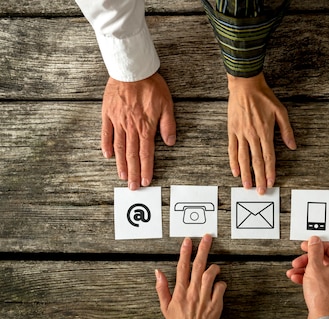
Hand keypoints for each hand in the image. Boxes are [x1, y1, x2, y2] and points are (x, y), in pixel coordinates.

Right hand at [101, 72, 175, 189]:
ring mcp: (117, 121)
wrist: (131, 69)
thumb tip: (170, 142)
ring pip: (119, 147)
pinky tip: (108, 156)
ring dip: (121, 164)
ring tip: (121, 176)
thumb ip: (168, 125)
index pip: (146, 153)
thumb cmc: (151, 85)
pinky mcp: (108, 113)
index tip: (145, 180)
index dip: (146, 169)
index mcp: (145, 126)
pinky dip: (106, 145)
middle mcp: (130, 127)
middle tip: (132, 187)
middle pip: (132, 154)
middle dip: (132, 172)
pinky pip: (106, 133)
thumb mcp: (167, 104)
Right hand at [155, 235, 226, 318]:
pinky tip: (218, 285)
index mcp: (180, 292)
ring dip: (214, 267)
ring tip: (214, 266)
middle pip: (198, 266)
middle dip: (202, 249)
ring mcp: (205, 298)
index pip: (182, 267)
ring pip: (211, 275)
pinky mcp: (216, 304)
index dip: (185, 252)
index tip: (188, 240)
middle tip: (207, 237)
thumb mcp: (165, 307)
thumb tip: (157, 272)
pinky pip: (221, 288)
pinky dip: (221, 283)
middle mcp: (192, 293)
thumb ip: (162, 288)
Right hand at [227, 73, 295, 194]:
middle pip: (256, 161)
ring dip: (245, 174)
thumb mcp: (280, 111)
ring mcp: (241, 134)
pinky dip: (233, 162)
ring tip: (247, 186)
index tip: (271, 182)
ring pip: (243, 158)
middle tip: (260, 191)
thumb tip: (293, 146)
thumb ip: (286, 130)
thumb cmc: (264, 97)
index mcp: (265, 132)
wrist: (245, 85)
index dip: (270, 171)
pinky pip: (232, 149)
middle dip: (259, 178)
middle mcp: (252, 135)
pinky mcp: (232, 130)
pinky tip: (235, 171)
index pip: (268, 157)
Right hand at [287, 236, 328, 318]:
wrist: (323, 317)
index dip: (315, 245)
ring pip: (320, 269)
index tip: (306, 246)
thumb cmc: (323, 295)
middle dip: (307, 259)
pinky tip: (297, 278)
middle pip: (324, 258)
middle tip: (298, 260)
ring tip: (294, 271)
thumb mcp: (314, 267)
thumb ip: (314, 251)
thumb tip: (314, 240)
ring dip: (305, 268)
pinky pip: (320, 278)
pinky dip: (309, 277)